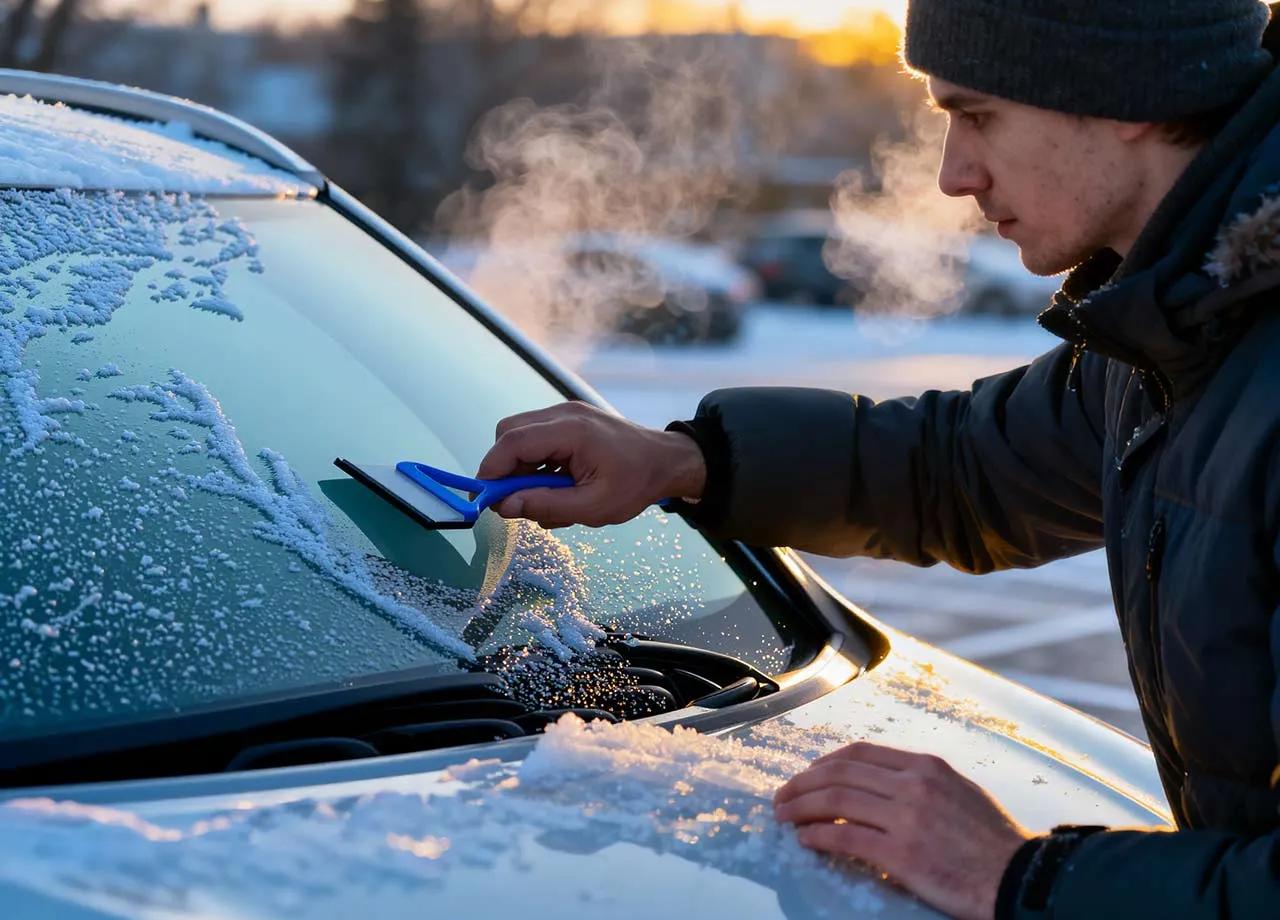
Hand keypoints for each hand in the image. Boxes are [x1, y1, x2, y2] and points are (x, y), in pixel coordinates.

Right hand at [476, 401, 706, 527]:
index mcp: (572, 431)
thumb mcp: (593, 507)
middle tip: (518, 501)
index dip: (491, 470)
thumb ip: (546, 505)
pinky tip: (557, 482)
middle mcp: (564, 414)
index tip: (482, 498)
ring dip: (521, 467)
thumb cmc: (636, 484)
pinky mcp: (569, 420)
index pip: (513, 442)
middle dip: (504, 469)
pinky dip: (535, 462)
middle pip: (509, 433)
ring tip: (548, 494)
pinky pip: (536, 437)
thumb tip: (504, 507)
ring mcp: (566, 413)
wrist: (666, 461)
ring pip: (519, 434)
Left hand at [773, 742, 1030, 919]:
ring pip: (836, 802)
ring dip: (801, 807)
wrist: (1019, 876)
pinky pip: (845, 839)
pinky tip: (805, 839)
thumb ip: (920, 782)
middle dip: (803, 784)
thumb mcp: (959, 791)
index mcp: (925, 766)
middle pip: (840, 774)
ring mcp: (906, 818)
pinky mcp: (902, 853)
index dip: (825, 763)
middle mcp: (913, 785)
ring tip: (784, 815)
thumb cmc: (994, 841)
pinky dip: (818, 837)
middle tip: (783, 796)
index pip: (860, 753)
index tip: (808, 774)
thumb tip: (880, 783)